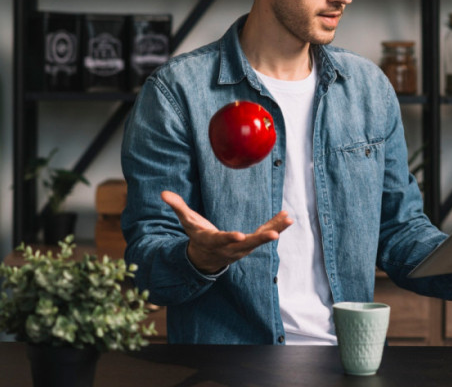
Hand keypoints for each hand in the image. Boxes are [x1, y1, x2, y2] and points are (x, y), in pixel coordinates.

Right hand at [161, 190, 292, 273]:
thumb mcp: (187, 223)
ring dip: (275, 229)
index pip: (222, 241)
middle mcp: (231, 248)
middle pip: (247, 245)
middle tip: (275, 235)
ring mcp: (243, 248)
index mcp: (213, 242)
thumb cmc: (196, 237)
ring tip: (288, 219)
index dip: (231, 239)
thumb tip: (163, 194)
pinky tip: (287, 217)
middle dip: (261, 239)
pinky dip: (276, 226)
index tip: (241, 237)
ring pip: (260, 239)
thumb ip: (178, 207)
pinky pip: (265, 234)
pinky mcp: (251, 243)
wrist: (206, 258)